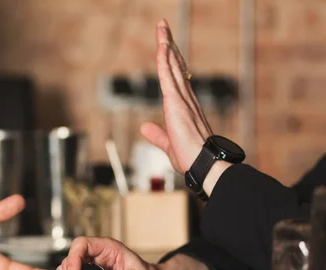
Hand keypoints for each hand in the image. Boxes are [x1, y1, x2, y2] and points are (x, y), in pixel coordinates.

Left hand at [140, 19, 212, 173]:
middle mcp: (186, 99)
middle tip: (164, 28)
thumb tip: (144, 128)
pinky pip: (168, 77)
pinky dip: (164, 60)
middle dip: (169, 47)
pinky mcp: (176, 103)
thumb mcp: (168, 144)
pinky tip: (162, 46)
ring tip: (162, 27)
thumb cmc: (191, 158)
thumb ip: (156, 135)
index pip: (176, 79)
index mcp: (184, 108)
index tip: (168, 48)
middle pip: (174, 67)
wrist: (202, 164)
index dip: (171, 63)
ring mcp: (182, 99)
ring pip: (172, 66)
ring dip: (166, 45)